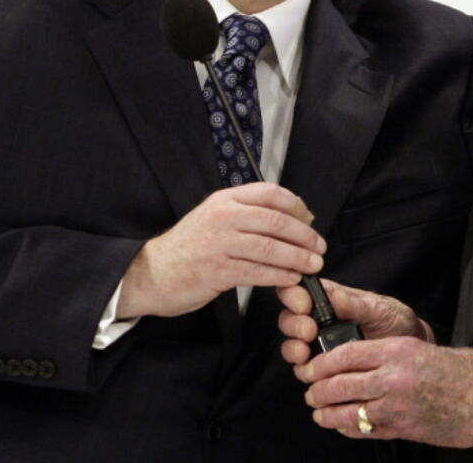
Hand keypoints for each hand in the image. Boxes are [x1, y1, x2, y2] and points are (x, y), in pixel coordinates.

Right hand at [117, 182, 323, 317]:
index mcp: (225, 199)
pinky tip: (291, 279)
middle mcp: (224, 216)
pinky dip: (279, 276)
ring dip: (298, 258)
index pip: (270, 193)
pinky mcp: (217, 271)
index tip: (311, 221)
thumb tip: (293, 217)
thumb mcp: (215, 218)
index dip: (296, 207)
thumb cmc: (190, 247)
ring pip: (270, 248)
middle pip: (276, 221)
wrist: (152, 272)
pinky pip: (258, 272)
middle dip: (304, 236)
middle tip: (320, 248)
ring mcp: (220, 244)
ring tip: (313, 265)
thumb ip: (247, 214)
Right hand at [277, 280, 426, 364]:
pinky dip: (304, 371)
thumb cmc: (394, 322)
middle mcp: (317, 320)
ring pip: (291, 346)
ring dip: (293, 349)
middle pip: (288, 319)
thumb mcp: (379, 309)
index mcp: (328, 298)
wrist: (407, 353)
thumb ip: (355, 304)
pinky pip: (304, 371)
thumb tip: (334, 295)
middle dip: (293, 324)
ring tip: (305, 353)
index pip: (298, 290)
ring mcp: (316, 345)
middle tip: (308, 331)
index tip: (305, 305)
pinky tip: (314, 373)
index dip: (293, 295)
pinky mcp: (322, 369)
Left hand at [295, 336, 472, 447]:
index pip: (345, 355)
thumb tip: (348, 362)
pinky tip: (341, 426)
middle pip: (340, 384)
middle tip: (309, 392)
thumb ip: (383, 355)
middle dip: (318, 390)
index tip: (310, 368)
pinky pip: (365, 430)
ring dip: (327, 413)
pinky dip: (348, 429)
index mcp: (395, 350)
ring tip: (319, 412)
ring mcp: (395, 406)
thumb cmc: (453, 369)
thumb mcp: (416, 348)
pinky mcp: (402, 429)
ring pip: (347, 411)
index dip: (321, 364)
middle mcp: (392, 377)